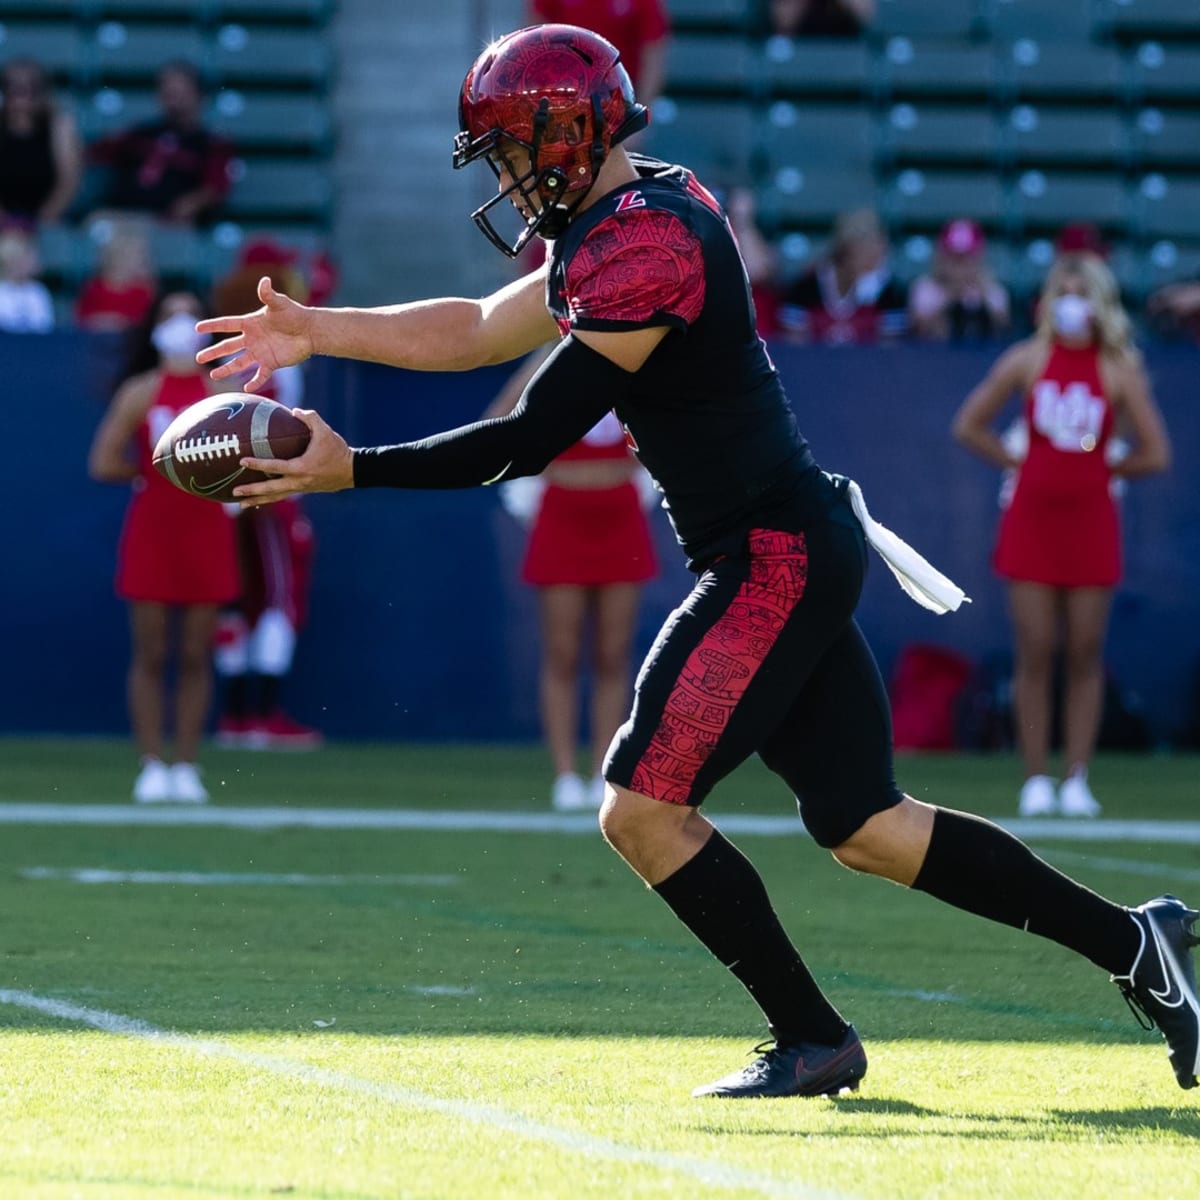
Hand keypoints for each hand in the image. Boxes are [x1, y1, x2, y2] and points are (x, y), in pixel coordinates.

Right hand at [196, 275, 315, 392]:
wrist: (310, 330)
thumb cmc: (294, 314)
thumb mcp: (279, 303)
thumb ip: (268, 295)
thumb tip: (264, 281)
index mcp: (250, 323)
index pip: (227, 324)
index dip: (212, 325)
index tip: (197, 328)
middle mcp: (252, 339)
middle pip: (228, 346)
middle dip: (213, 352)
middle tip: (198, 358)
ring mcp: (260, 352)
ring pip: (239, 363)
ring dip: (227, 369)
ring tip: (213, 375)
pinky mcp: (272, 363)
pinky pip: (260, 375)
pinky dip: (254, 382)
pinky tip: (246, 388)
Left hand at [233, 408, 353, 506]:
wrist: (352, 471)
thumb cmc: (338, 450)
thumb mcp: (325, 431)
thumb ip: (310, 418)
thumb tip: (294, 411)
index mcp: (302, 467)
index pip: (275, 466)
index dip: (258, 464)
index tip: (242, 461)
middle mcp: (299, 482)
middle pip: (271, 489)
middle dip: (253, 491)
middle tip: (234, 491)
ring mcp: (301, 488)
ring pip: (276, 496)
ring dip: (258, 500)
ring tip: (241, 504)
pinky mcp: (303, 490)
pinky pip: (283, 495)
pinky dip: (270, 498)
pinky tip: (259, 501)